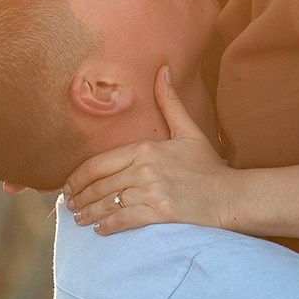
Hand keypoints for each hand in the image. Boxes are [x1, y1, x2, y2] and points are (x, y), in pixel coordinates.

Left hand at [63, 68, 234, 233]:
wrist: (230, 196)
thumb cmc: (206, 166)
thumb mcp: (188, 130)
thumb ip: (170, 103)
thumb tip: (163, 70)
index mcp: (146, 149)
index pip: (99, 163)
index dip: (78, 176)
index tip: (68, 186)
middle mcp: (145, 169)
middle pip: (100, 185)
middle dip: (80, 197)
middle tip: (70, 206)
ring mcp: (152, 191)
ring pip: (108, 203)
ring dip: (89, 213)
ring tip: (79, 218)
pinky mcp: (159, 213)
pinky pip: (124, 219)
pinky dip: (108, 225)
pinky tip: (99, 229)